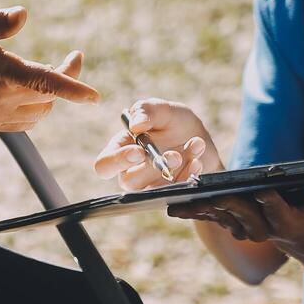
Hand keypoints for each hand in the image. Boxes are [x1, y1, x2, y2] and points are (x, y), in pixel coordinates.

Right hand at [0, 7, 98, 130]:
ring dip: (50, 95)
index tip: (94, 97)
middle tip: (73, 57)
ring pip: (40, 112)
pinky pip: (26, 122)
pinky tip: (32, 91)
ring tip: (47, 72)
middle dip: (66, 78)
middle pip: (48, 96)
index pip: (45, 82)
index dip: (73, 88)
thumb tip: (23, 14)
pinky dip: (36, 108)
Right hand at [93, 98, 223, 190]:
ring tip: (195, 144)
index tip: (139, 151)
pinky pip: (176, 192)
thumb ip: (147, 110)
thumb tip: (136, 125)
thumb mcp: (163, 109)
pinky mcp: (168, 194)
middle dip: (153, 167)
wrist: (199, 139)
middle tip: (175, 154)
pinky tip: (198, 158)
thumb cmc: (173, 122)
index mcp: (120, 150)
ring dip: (177, 168)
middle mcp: (130, 172)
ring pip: (155, 189)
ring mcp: (149, 186)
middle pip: (129, 182)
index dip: (117, 162)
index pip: (104, 165)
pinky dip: (190, 173)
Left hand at [169, 176, 303, 250]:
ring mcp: (247, 228)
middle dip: (227, 203)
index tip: (262, 189)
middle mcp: (265, 228)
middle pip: (244, 214)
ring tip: (176, 202)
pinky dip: (192, 211)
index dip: (270, 200)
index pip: (279, 209)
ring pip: (221, 218)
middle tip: (209, 192)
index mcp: (290, 222)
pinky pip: (210, 217)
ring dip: (199, 210)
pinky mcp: (233, 223)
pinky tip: (170, 205)